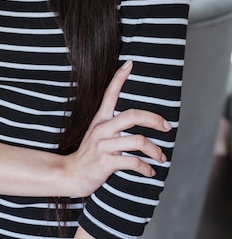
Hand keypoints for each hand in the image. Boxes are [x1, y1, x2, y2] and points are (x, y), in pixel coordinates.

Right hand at [63, 60, 170, 197]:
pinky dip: (146, 168)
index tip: (130, 63)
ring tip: (161, 157)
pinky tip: (150, 172)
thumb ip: (113, 126)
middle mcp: (102, 129)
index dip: (119, 77)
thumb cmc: (89, 154)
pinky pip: (132, 162)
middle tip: (167, 127)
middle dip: (154, 119)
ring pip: (137, 141)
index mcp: (100, 119)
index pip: (110, 93)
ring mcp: (103, 145)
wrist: (71, 174)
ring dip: (155, 150)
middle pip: (132, 115)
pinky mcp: (105, 163)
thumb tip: (137, 121)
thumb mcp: (97, 134)